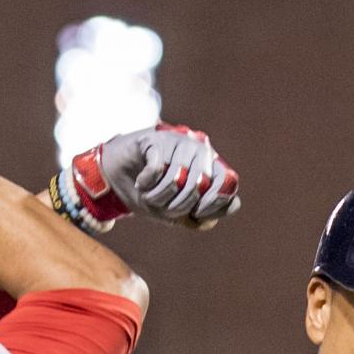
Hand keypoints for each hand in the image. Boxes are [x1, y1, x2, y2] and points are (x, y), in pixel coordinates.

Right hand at [74, 123, 239, 228]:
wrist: (117, 182)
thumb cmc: (152, 196)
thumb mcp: (179, 214)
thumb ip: (207, 214)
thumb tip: (235, 204)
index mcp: (209, 167)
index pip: (226, 184)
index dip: (213, 205)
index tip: (195, 214)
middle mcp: (198, 150)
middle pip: (198, 187)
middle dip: (176, 206)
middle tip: (162, 206)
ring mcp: (177, 142)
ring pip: (176, 179)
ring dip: (157, 197)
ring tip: (149, 195)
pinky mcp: (155, 139)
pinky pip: (158, 168)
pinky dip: (146, 183)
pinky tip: (141, 181)